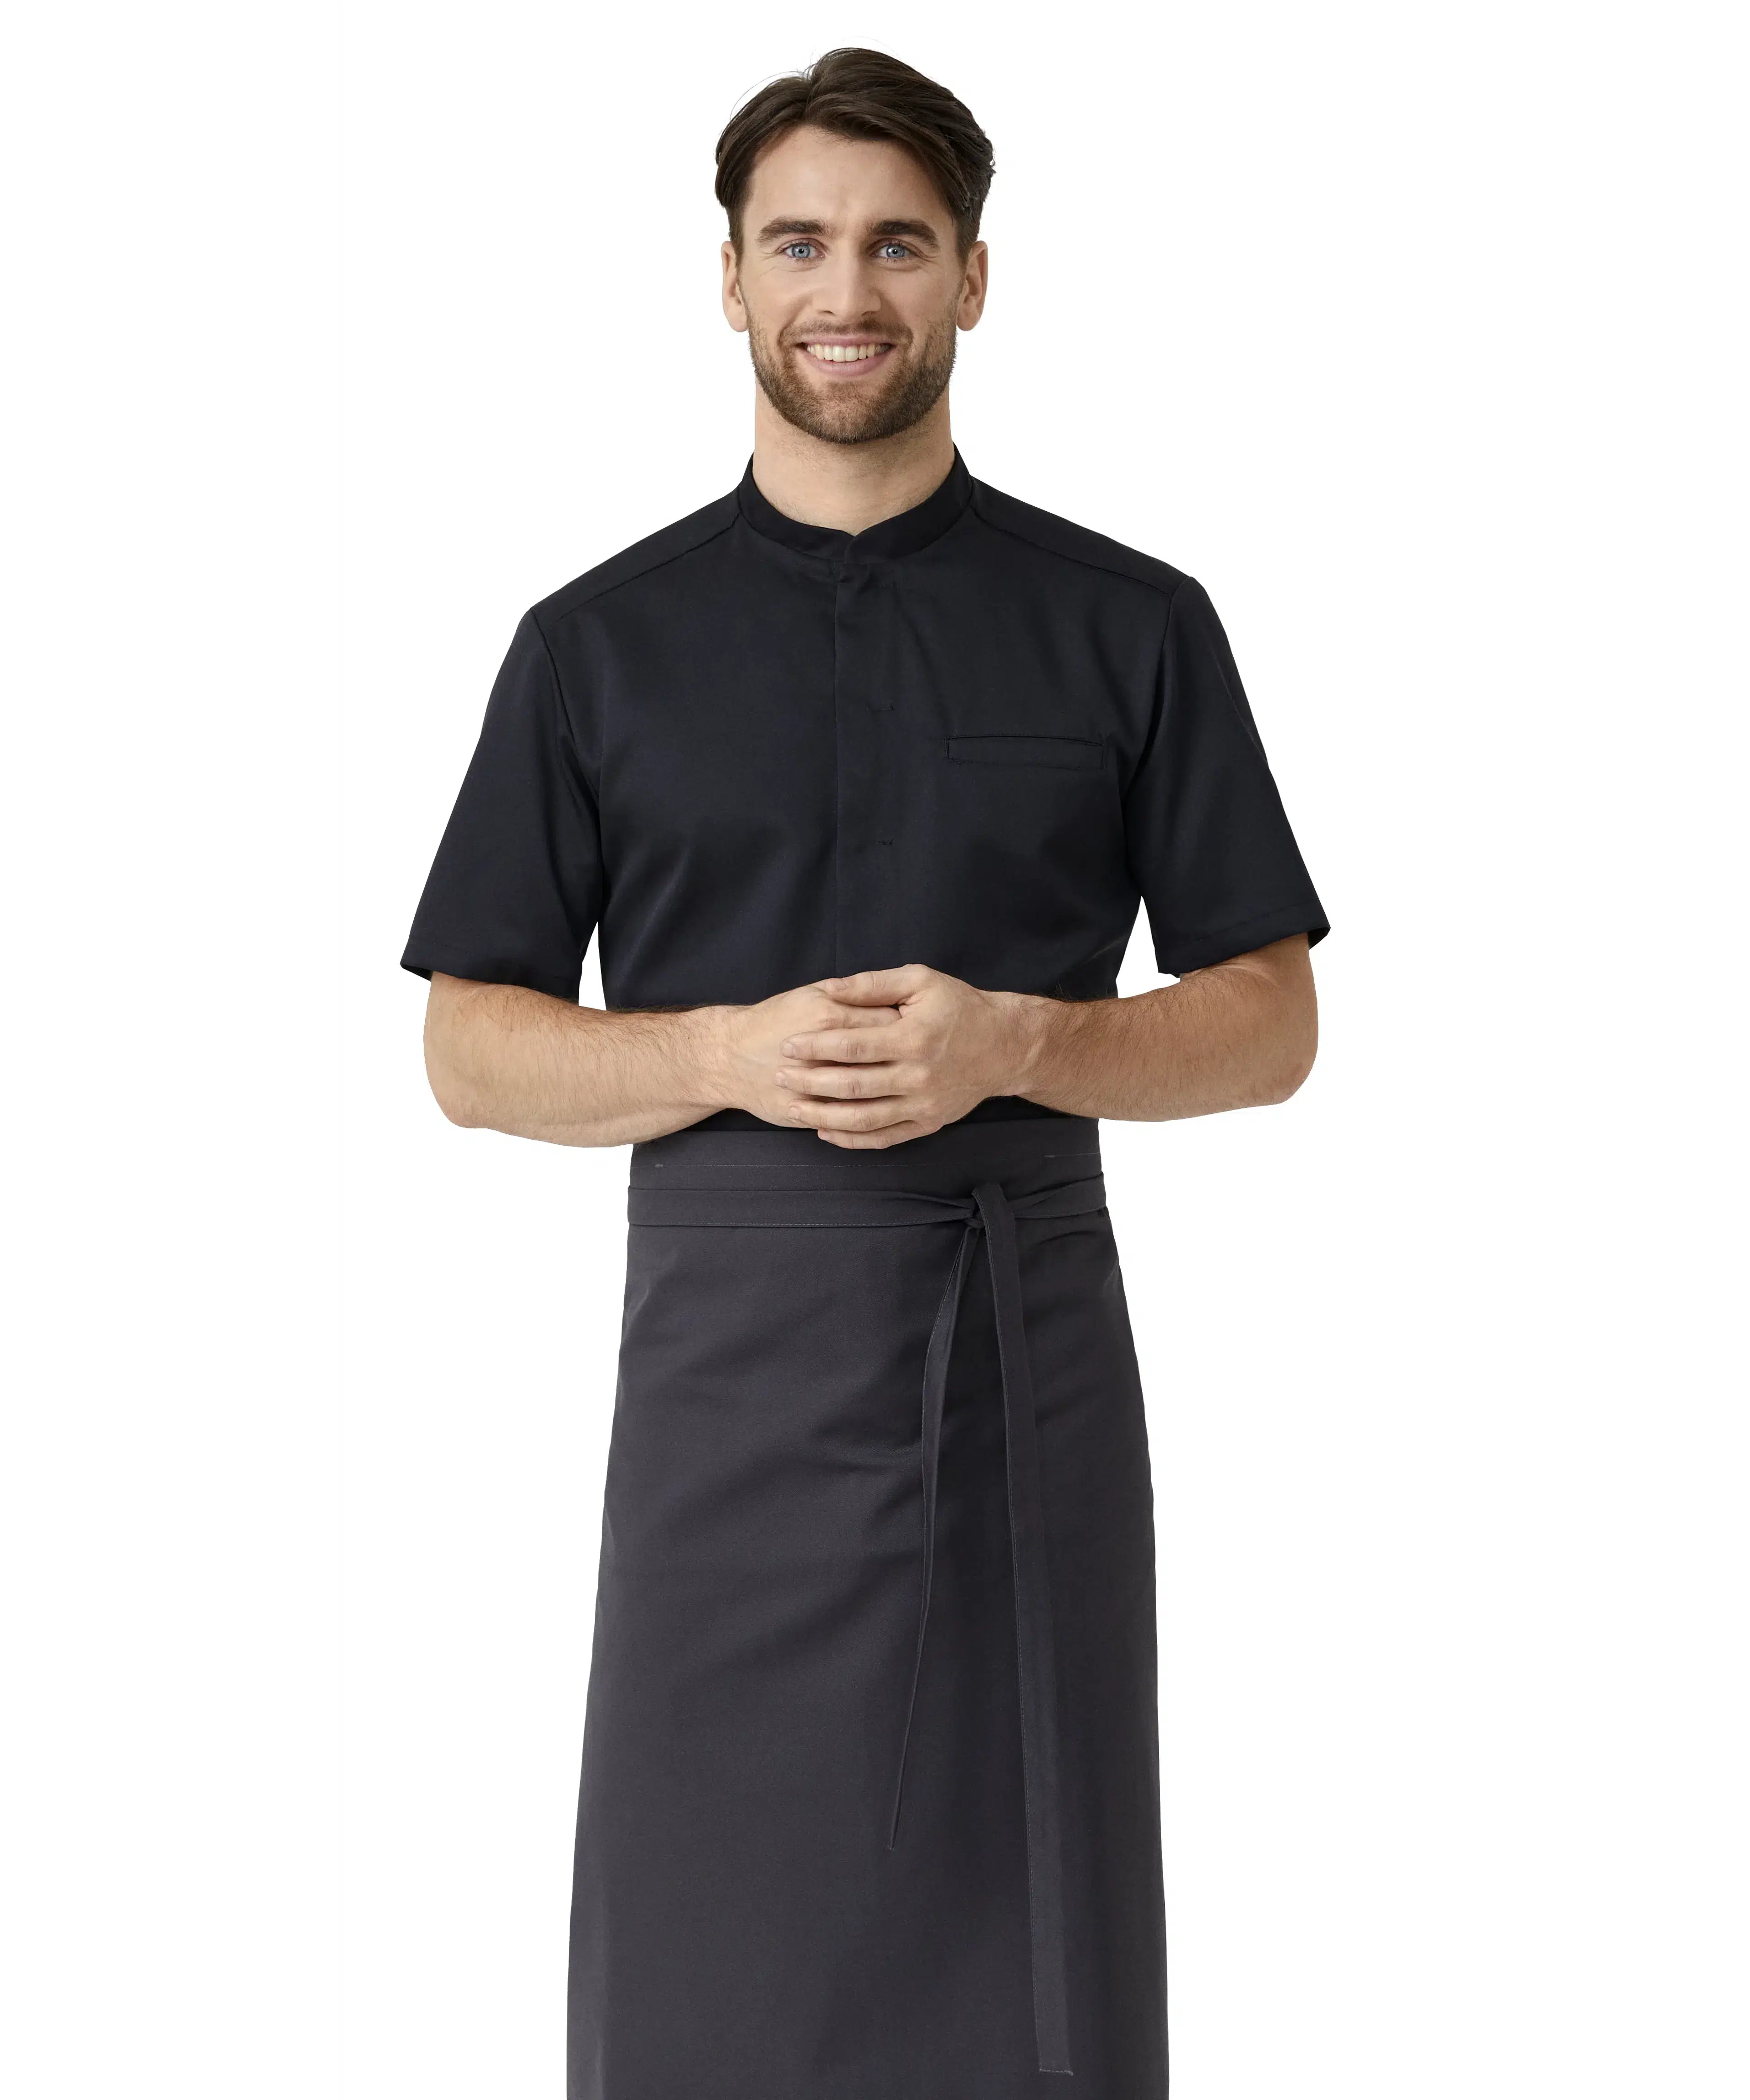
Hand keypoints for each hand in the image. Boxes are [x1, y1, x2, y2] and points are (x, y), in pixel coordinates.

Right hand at [712, 980, 902, 1123]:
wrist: (727, 1057)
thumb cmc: (772, 1021)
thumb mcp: (810, 994)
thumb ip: (851, 993)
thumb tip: (892, 999)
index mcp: (829, 1018)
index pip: (887, 1022)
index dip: (910, 1025)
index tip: (921, 1027)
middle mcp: (825, 1054)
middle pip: (884, 1059)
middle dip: (906, 1060)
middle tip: (919, 1057)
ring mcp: (815, 1089)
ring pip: (869, 1095)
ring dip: (889, 1091)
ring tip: (900, 1082)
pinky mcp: (808, 1113)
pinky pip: (849, 1121)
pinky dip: (869, 1116)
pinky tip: (879, 1106)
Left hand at [773, 965, 1040, 1148]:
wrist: (1005, 1047)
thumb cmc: (960, 1007)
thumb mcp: (921, 981)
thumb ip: (872, 984)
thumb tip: (829, 987)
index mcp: (913, 1037)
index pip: (853, 1046)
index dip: (816, 1046)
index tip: (788, 1044)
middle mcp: (918, 1075)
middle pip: (853, 1085)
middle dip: (810, 1082)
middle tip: (779, 1076)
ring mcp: (923, 1104)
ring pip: (864, 1118)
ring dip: (824, 1116)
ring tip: (792, 1108)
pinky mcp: (928, 1123)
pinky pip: (884, 1138)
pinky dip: (852, 1139)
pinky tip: (825, 1132)